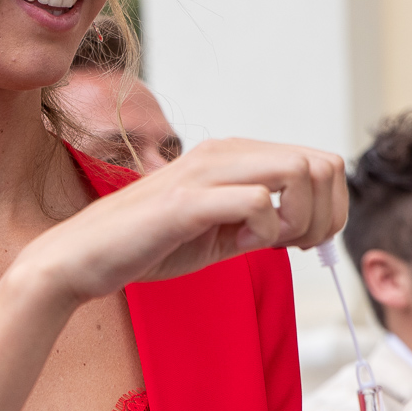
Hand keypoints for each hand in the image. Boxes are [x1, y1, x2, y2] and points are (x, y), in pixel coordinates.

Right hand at [17, 138, 345, 305]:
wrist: (81, 258)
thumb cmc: (145, 246)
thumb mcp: (218, 231)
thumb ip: (258, 222)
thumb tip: (308, 225)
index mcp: (233, 155)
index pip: (320, 161)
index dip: (330, 207)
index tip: (304, 240)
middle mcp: (223, 152)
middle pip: (322, 163)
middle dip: (326, 215)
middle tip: (296, 248)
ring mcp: (204, 172)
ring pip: (300, 172)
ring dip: (300, 220)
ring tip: (268, 245)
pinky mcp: (187, 200)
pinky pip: (259, 201)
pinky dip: (264, 231)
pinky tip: (238, 247)